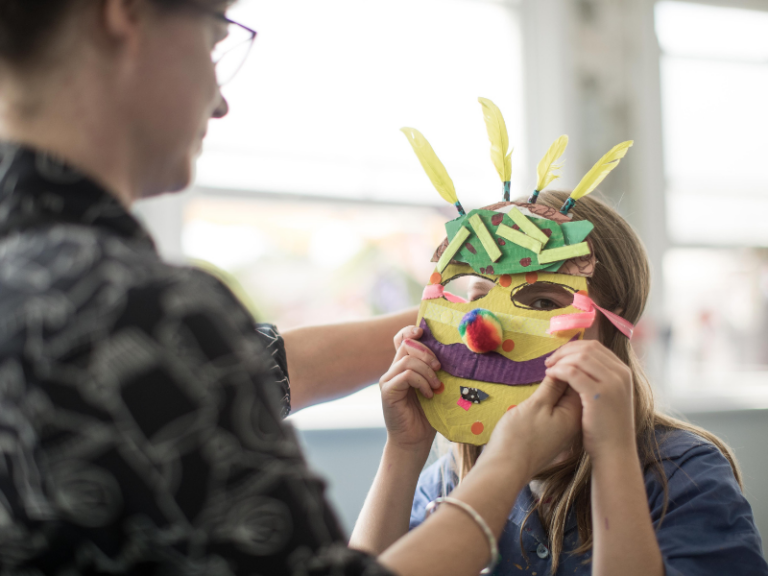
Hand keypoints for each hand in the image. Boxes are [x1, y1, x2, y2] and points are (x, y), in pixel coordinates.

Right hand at [379, 326, 440, 453]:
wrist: (414, 441)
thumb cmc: (428, 415)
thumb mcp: (435, 387)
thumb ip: (435, 370)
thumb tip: (453, 353)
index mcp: (404, 367)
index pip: (402, 339)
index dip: (410, 331)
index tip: (423, 332)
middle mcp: (393, 370)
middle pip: (407, 345)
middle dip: (427, 353)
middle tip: (440, 369)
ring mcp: (388, 380)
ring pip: (408, 360)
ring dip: (427, 371)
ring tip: (436, 386)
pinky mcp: (387, 391)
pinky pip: (406, 375)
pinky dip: (421, 382)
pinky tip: (429, 394)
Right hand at [483, 375, 582, 478]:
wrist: (505, 469)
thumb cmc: (520, 436)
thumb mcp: (536, 404)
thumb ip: (552, 386)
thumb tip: (564, 369)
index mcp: (574, 414)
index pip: (579, 382)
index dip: (567, 366)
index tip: (551, 359)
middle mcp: (572, 423)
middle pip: (572, 391)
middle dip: (561, 376)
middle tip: (544, 366)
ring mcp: (561, 430)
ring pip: (561, 401)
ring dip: (552, 388)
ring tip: (539, 378)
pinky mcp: (550, 435)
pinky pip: (553, 411)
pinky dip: (546, 401)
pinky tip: (535, 397)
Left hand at [544, 340, 634, 460]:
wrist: (615, 451)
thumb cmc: (606, 426)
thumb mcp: (608, 396)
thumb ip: (599, 378)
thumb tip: (576, 362)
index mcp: (623, 371)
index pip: (595, 347)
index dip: (573, 348)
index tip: (559, 357)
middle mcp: (620, 373)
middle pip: (587, 348)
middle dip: (564, 352)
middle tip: (549, 361)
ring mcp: (611, 383)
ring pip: (579, 357)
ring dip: (560, 361)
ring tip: (548, 369)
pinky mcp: (598, 394)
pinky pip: (572, 372)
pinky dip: (558, 371)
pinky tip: (550, 376)